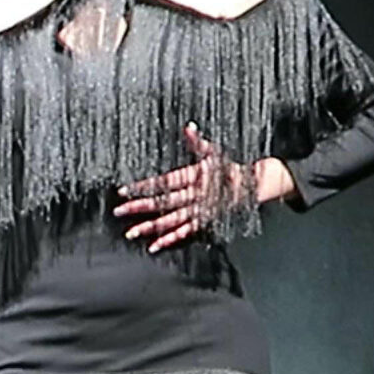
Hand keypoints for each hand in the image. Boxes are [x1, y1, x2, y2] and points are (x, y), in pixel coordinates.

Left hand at [113, 125, 293, 251]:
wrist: (255, 184)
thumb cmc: (231, 168)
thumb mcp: (214, 153)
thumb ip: (197, 142)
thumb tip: (188, 127)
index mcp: (194, 176)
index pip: (164, 182)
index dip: (144, 186)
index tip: (125, 190)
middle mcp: (194, 194)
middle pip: (164, 202)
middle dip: (140, 207)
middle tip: (119, 212)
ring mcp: (199, 210)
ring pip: (171, 220)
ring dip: (151, 227)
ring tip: (131, 233)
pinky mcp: (205, 221)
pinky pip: (186, 232)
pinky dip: (170, 239)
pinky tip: (154, 246)